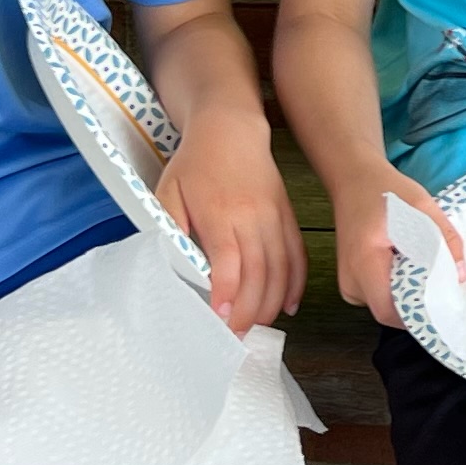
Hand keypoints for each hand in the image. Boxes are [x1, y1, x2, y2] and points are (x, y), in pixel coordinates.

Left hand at [158, 112, 303, 326]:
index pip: (229, 261)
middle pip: (259, 272)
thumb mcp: (169, 191)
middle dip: (249, 311)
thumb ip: (172, 228)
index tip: (221, 318)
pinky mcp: (287, 216)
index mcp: (221, 212)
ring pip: (281, 268)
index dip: (227, 292)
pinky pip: (297, 255)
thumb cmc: (196, 162)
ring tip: (256, 326)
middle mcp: (253, 216)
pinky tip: (287, 305)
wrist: (231, 128)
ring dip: (271, 303)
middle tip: (236, 336)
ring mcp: (274, 217)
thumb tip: (177, 264)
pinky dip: (295, 284)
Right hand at [338, 169, 464, 329]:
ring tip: (429, 275)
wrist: (353, 179)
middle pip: (390, 313)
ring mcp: (348, 285)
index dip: (419, 314)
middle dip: (420, 305)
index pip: (390, 310)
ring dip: (410, 297)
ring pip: (386, 307)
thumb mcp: (422, 207)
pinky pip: (381, 297)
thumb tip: (461, 275)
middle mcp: (350, 281)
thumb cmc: (384, 191)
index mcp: (363, 263)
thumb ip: (444, 239)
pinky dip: (399, 289)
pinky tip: (411, 269)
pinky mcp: (353, 283)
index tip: (446, 305)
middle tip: (446, 289)